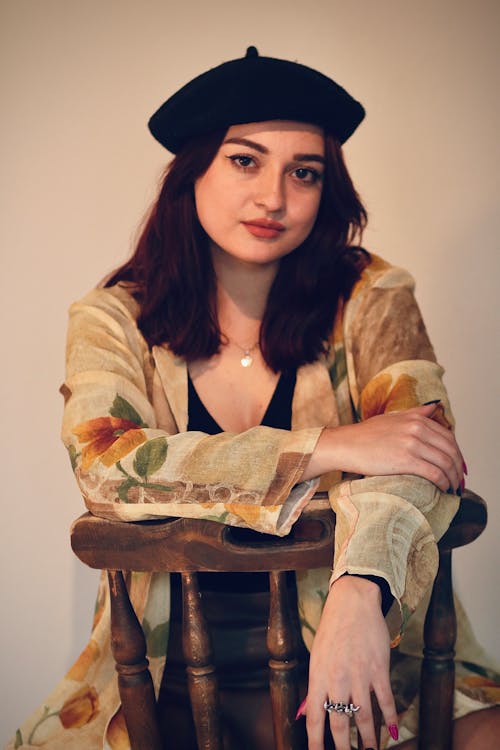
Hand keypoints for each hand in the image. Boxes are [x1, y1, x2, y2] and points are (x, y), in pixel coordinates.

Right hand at [303, 403, 463, 492]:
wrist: (345, 445)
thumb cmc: (366, 435)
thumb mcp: (392, 418)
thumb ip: (415, 413)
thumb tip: (434, 407)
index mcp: (416, 419)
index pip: (448, 437)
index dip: (456, 453)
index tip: (456, 465)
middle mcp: (417, 429)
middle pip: (450, 450)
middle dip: (458, 467)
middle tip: (458, 480)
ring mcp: (412, 444)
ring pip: (445, 462)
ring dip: (453, 478)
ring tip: (451, 487)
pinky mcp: (406, 460)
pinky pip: (434, 473)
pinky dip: (443, 482)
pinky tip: (442, 488)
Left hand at [304, 576, 396, 749]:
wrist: (352, 602)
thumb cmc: (332, 629)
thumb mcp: (317, 656)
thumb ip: (314, 686)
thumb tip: (305, 712)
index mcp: (318, 675)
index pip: (314, 716)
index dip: (315, 740)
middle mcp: (337, 678)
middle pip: (339, 723)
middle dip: (342, 746)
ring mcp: (359, 675)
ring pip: (365, 717)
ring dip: (368, 739)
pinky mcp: (379, 669)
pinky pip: (386, 700)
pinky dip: (391, 718)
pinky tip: (393, 732)